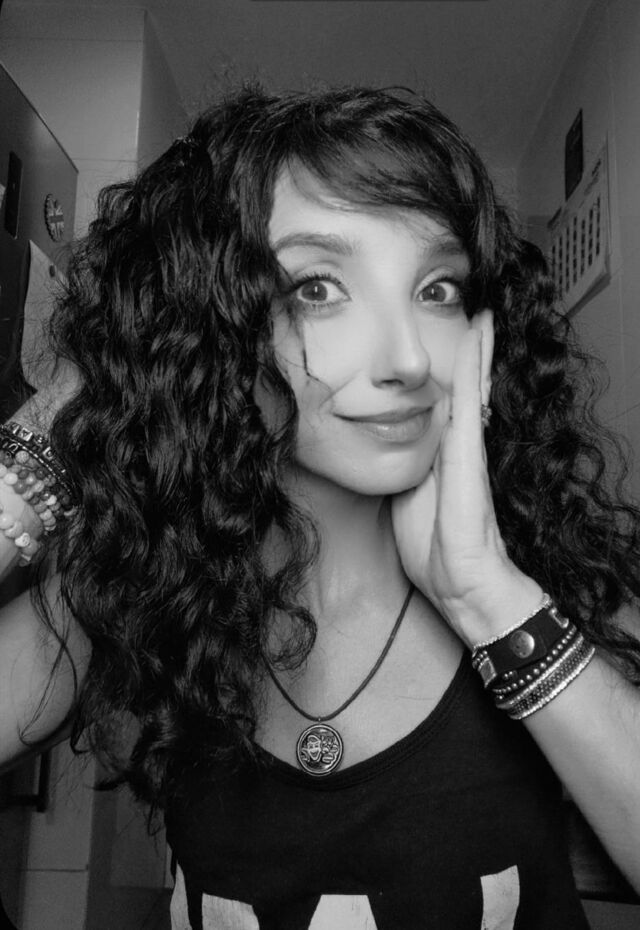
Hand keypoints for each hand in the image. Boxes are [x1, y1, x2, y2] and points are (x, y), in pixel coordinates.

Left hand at [391, 309, 541, 644]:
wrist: (459, 581)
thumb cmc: (434, 546)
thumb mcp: (408, 498)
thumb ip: (405, 470)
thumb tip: (387, 450)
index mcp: (444, 455)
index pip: (449, 405)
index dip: (451, 377)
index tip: (450, 349)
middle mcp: (460, 445)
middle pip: (467, 390)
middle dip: (471, 355)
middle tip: (477, 318)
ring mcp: (467, 446)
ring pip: (473, 387)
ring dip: (477, 351)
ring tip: (484, 317)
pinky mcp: (469, 452)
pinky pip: (470, 398)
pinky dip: (473, 365)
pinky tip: (476, 336)